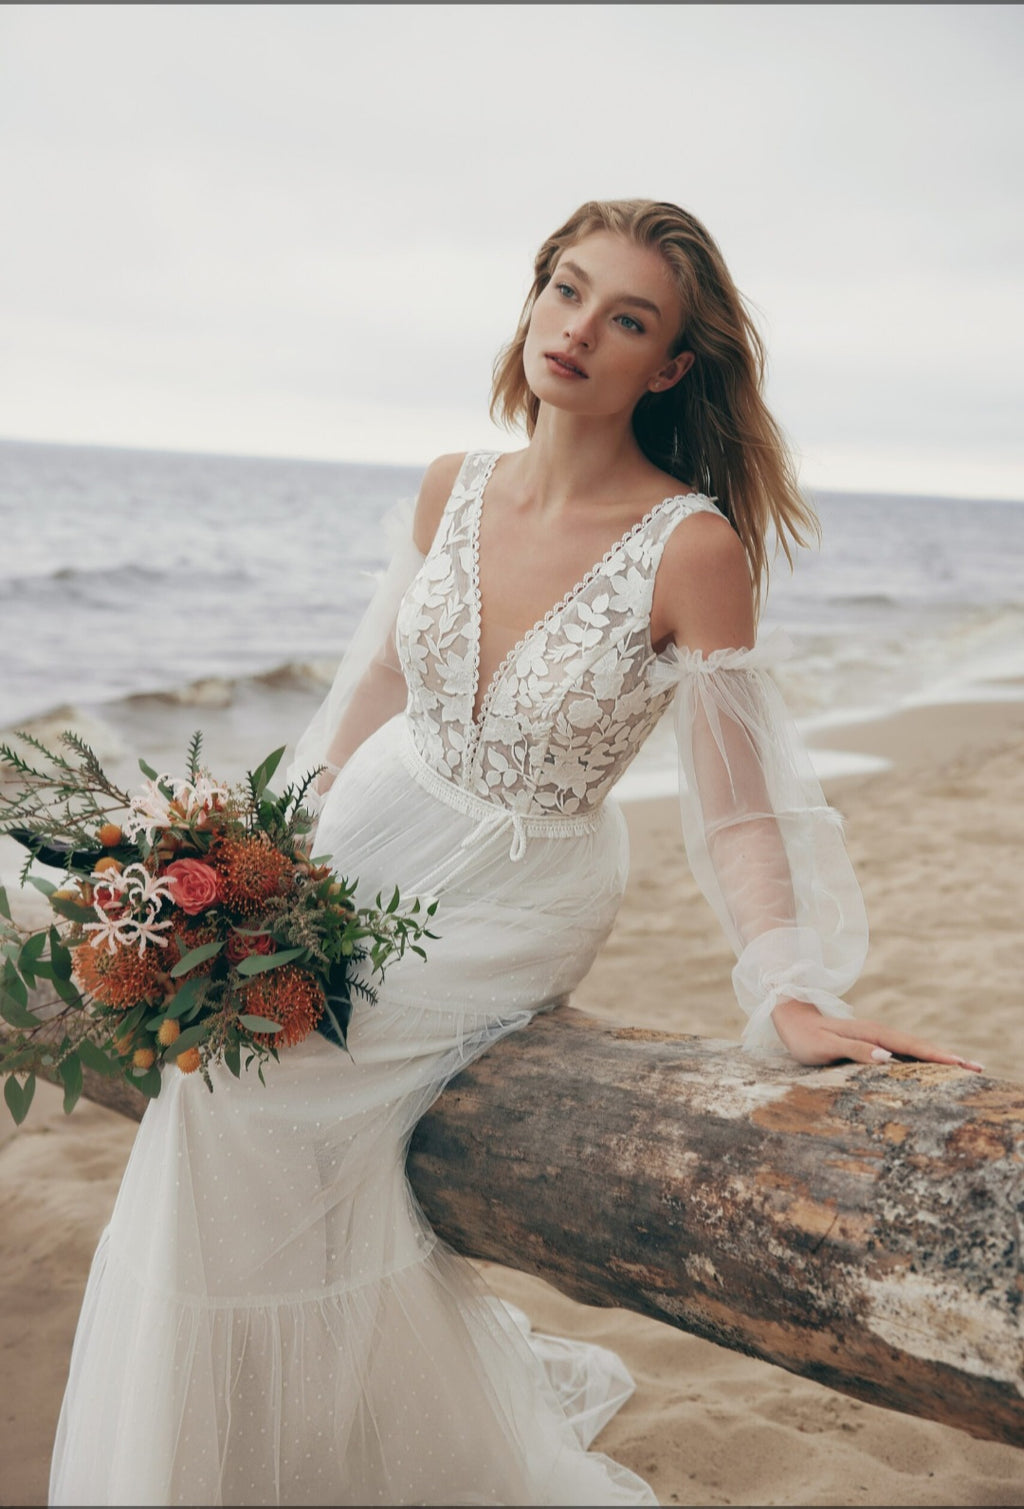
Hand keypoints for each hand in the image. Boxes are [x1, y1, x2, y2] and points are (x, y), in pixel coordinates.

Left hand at [771, 999, 983, 1071]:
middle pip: (919, 1045)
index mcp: (872, 1034)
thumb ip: (855, 1051)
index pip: (911, 1046)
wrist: (791, 1018)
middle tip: (978, 1068)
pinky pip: (903, 1048)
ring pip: (914, 1046)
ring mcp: (877, 1035)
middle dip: (948, 1057)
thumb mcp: (826, 1047)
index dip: (937, 1056)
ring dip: (938, 1055)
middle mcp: (878, 1032)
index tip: (961, 1064)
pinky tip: (931, 1065)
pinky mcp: (873, 1040)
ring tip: (964, 1066)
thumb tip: (888, 1057)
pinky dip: (922, 1055)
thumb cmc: (805, 1038)